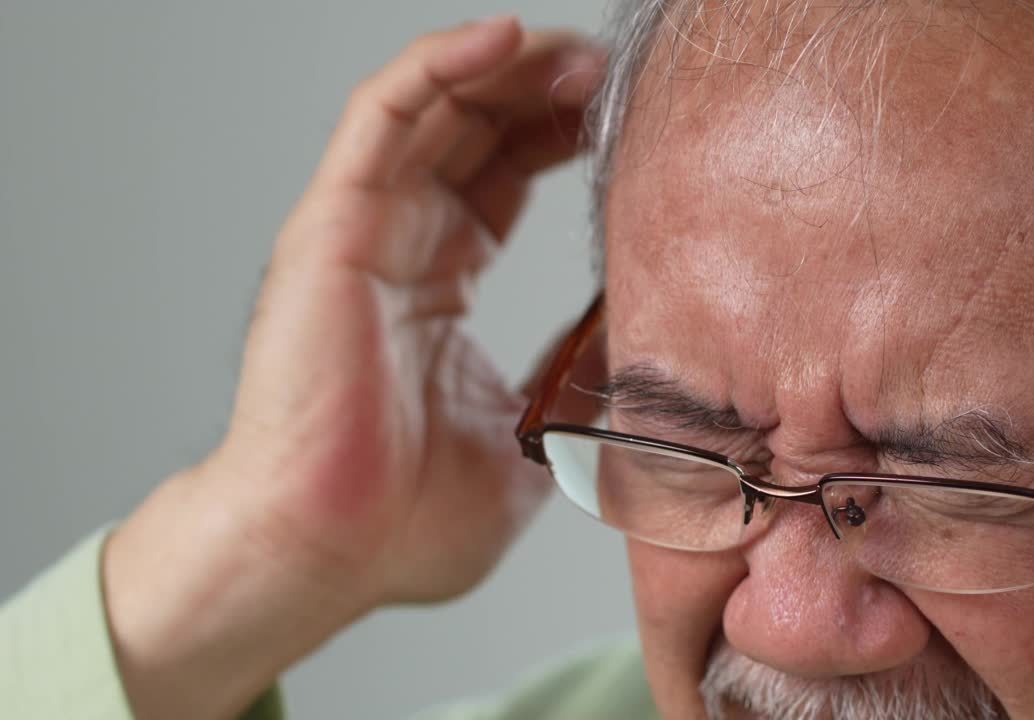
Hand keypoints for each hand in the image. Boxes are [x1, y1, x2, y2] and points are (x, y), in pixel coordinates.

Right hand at [102, 18, 603, 718]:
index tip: (630, 121)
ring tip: (581, 53)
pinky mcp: (333, 225)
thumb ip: (573, 386)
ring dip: (510, 66)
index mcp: (436, 285)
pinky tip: (509, 37)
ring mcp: (362, 229)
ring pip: (434, 105)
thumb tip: (636, 352)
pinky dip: (439, 65)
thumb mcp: (529, 445)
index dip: (564, 136)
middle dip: (547, 89)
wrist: (326, 554)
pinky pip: (382, 115)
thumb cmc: (403, 521)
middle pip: (475, 127)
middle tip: (616, 72)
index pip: (505, 176)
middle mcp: (397, 243)